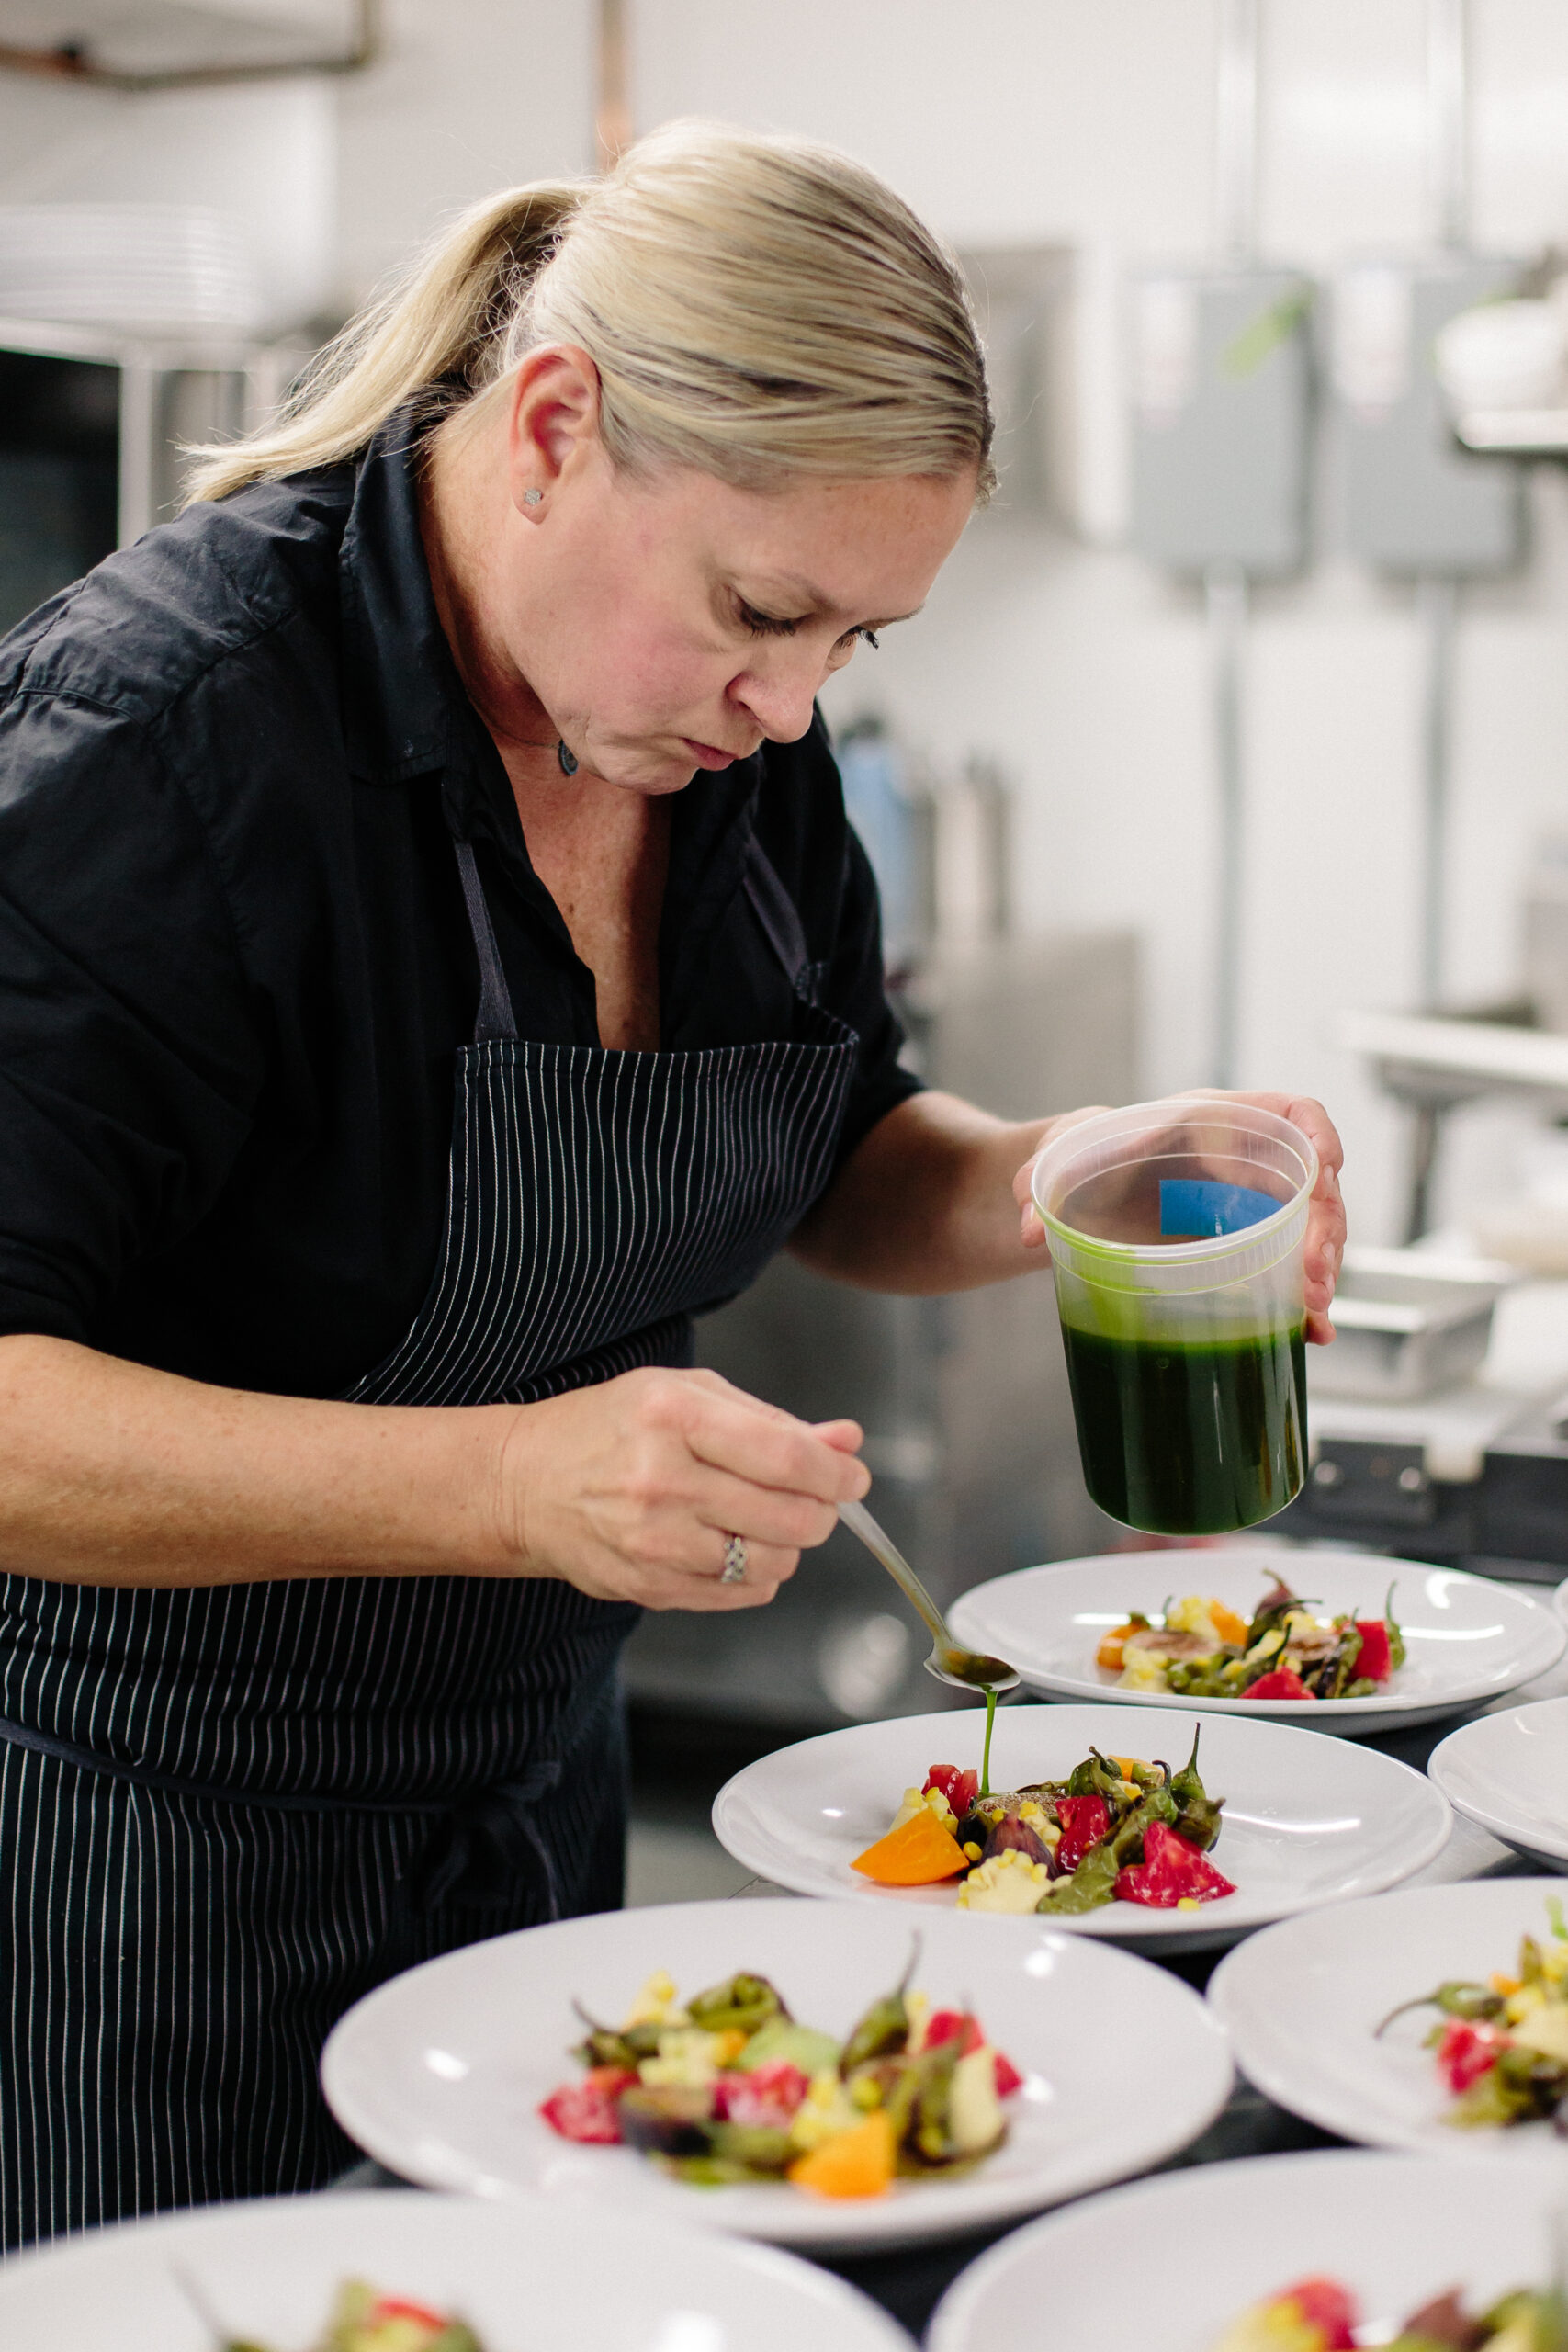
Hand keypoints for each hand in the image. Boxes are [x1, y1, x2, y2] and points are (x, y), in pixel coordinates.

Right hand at [497, 1365, 869, 1608]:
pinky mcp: (648, 1586)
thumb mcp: (688, 1394)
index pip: (786, 1458)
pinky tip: (732, 1545)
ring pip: (772, 1563)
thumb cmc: (612, 1428)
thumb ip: (771, 1420)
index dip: (836, 1473)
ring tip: (761, 1519)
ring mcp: (653, 1542)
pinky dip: (756, 1574)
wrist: (525, 1483)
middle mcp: (662, 1481)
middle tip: (814, 1499)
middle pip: (790, 1518)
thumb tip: (846, 1441)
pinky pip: (741, 1594)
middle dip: (821, 1512)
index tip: (852, 1476)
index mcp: (673, 1416)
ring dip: (788, 1545)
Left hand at [1012, 1090, 1345, 1345]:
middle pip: (1314, 1182)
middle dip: (1325, 1227)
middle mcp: (1245, 1162)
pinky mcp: (1246, 1250)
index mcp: (1212, 1120)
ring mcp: (1251, 1208)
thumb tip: (1030, 1228)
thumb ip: (1041, 1178)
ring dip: (1323, 1270)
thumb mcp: (1058, 1154)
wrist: (1074, 1196)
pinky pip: (1289, 1273)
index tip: (1325, 1166)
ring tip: (1313, 1311)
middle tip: (1313, 1275)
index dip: (1317, 1133)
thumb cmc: (1078, 1157)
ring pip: (1312, 1231)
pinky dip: (1305, 1304)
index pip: (1289, 1110)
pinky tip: (1312, 1333)